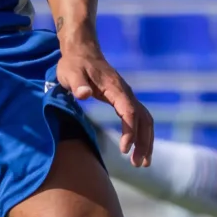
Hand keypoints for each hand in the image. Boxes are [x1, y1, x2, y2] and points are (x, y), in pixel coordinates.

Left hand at [56, 33, 153, 165]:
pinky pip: (139, 119)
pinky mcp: (124, 100)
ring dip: (146, 141)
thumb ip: (77, 84)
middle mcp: (126, 92)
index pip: (129, 112)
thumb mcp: (70, 73)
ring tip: (142, 163)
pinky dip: (142, 135)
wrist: (82, 51)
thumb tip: (84, 95)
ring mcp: (127, 96)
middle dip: (144, 142)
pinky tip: (138, 149)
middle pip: (144, 119)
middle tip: (138, 164)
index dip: (130, 131)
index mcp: (115, 88)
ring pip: (145, 120)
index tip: (124, 150)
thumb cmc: (74, 64)